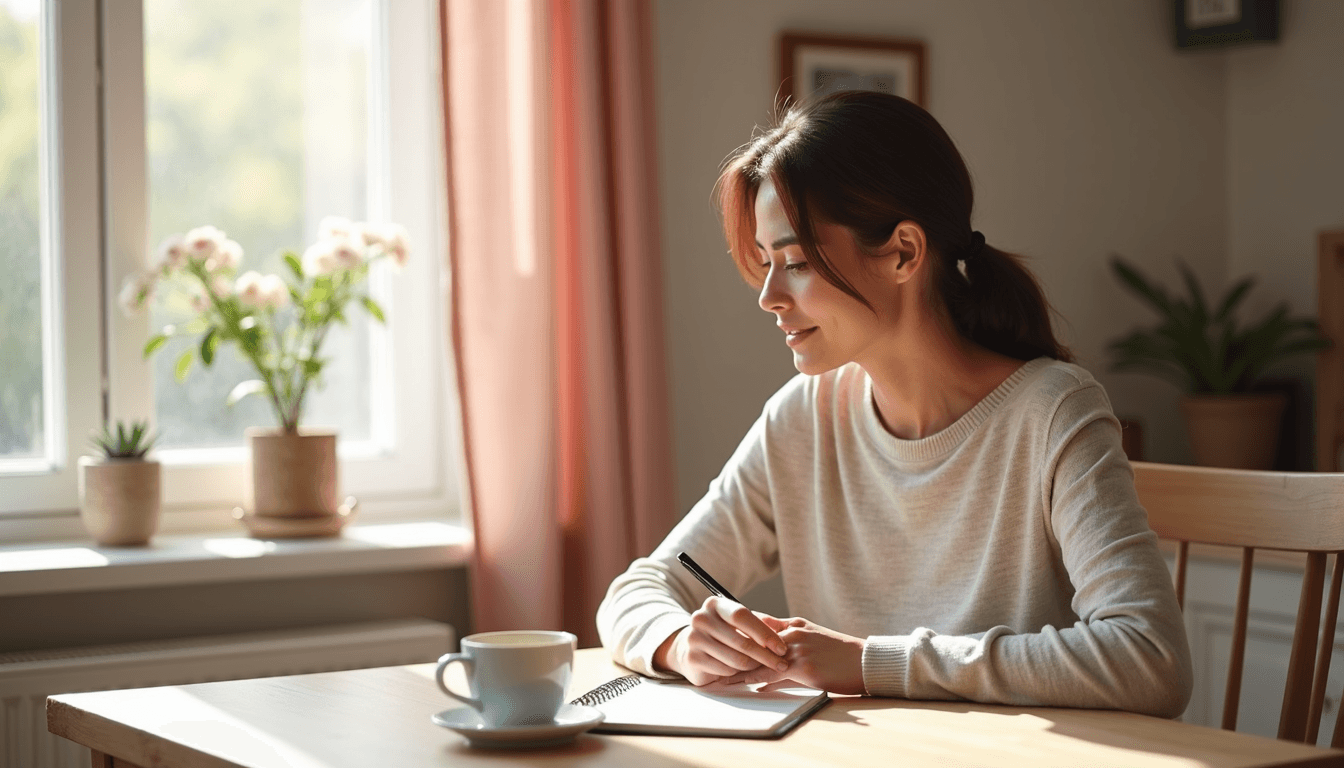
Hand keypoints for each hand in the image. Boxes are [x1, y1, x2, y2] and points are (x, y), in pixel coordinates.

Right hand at [653, 596, 789, 685]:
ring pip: (735, 659)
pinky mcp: (692, 659)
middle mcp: (701, 618)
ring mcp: (694, 639)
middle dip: (766, 655)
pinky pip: (726, 670)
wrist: (690, 647)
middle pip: (741, 641)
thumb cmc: (722, 633)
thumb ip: (763, 623)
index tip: (781, 647)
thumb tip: (789, 627)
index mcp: (715, 604)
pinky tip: (743, 671)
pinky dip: (739, 673)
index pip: (742, 616)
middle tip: (781, 664)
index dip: (764, 633)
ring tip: (763, 667)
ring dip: (754, 666)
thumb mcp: (740, 623)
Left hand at [720, 615, 866, 694]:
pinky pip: (772, 673)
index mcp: (792, 624)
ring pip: (758, 658)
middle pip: (752, 642)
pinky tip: (746, 686)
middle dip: (732, 652)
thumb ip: (786, 649)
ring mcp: (795, 648)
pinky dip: (756, 680)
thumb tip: (763, 671)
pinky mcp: (802, 666)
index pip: (757, 627)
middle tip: (712, 660)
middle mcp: (790, 633)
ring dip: (738, 669)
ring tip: (721, 677)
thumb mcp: (812, 640)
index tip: (720, 642)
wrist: (865, 660)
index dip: (737, 636)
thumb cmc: (840, 655)